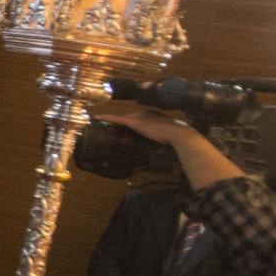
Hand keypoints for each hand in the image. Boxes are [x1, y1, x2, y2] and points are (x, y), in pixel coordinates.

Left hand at [99, 104, 244, 190]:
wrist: (180, 135)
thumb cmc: (178, 140)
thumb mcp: (168, 140)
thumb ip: (162, 144)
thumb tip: (166, 162)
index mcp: (153, 116)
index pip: (137, 119)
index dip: (128, 123)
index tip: (121, 128)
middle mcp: (144, 113)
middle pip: (126, 118)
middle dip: (117, 122)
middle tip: (104, 125)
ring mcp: (138, 116)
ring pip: (119, 118)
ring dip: (109, 120)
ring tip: (96, 121)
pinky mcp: (134, 121)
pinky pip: (115, 119)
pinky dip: (106, 118)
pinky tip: (96, 118)